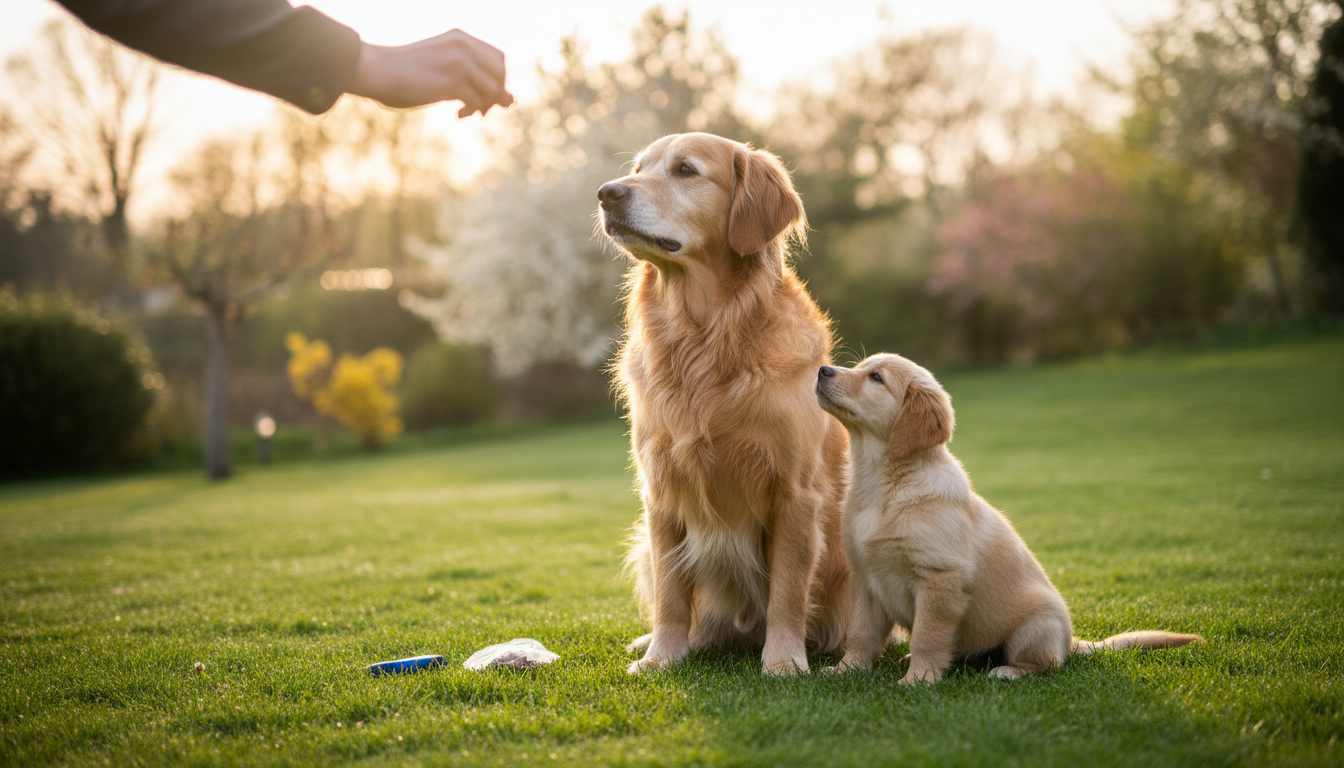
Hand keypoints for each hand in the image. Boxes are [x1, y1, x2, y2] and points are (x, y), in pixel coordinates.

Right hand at [349, 29, 514, 115]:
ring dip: (483, 105)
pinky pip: (478, 101)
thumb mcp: (439, 66)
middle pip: (500, 74)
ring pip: (492, 89)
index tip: (485, 96)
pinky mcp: (452, 81)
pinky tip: (458, 114)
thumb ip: (468, 76)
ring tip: (467, 112)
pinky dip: (472, 110)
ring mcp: (459, 62)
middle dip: (496, 94)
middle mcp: (464, 46)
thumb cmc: (403, 72)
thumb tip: (509, 101)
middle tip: (482, 110)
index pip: (498, 59)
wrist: (375, 70)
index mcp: (460, 38)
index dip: (497, 80)